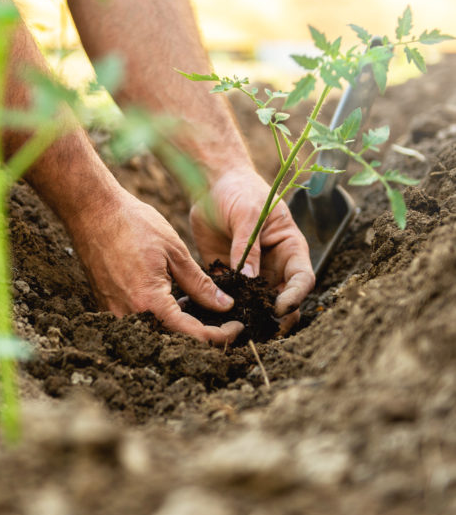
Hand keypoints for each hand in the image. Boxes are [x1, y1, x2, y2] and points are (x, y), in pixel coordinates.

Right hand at [67, 190, 243, 343]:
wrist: (92, 211)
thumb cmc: (133, 224)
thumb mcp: (175, 252)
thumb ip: (200, 284)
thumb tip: (225, 306)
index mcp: (150, 302)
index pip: (193, 335)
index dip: (221, 336)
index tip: (238, 326)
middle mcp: (129, 315)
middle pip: (174, 340)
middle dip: (203, 333)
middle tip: (223, 319)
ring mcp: (114, 312)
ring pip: (156, 332)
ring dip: (181, 324)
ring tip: (197, 303)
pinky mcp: (106, 305)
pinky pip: (139, 321)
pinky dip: (160, 315)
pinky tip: (172, 296)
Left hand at [190, 166, 314, 330]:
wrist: (212, 184)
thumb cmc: (239, 191)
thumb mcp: (247, 214)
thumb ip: (248, 246)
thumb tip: (249, 280)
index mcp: (289, 248)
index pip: (302, 279)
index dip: (295, 296)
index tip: (280, 308)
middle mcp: (274, 265)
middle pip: (283, 299)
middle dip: (277, 317)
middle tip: (262, 329)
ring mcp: (252, 273)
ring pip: (258, 304)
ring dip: (251, 317)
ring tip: (238, 329)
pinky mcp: (229, 275)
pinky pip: (230, 297)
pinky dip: (224, 307)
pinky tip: (213, 317)